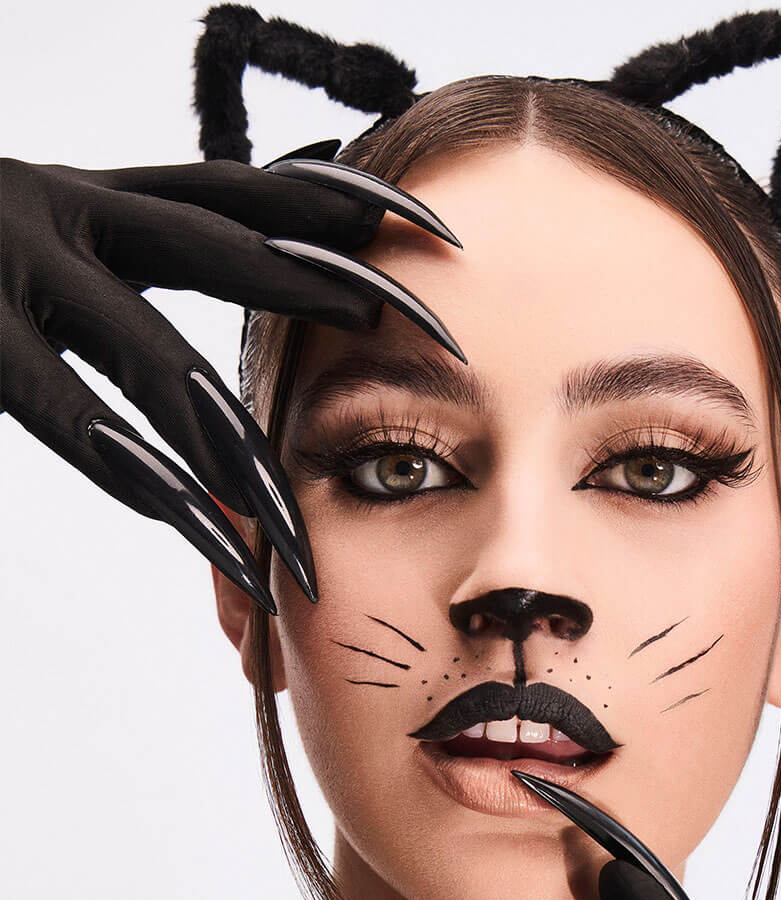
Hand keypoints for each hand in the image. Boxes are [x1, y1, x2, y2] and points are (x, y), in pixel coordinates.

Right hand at [0, 143, 462, 612]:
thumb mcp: (41, 242)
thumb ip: (128, 268)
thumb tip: (215, 350)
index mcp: (89, 193)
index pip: (238, 192)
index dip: (333, 201)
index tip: (424, 226)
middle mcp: (57, 209)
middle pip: (226, 245)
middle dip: (331, 286)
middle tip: (433, 327)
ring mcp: (4, 266)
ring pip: (154, 352)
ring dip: (240, 434)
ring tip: (306, 506)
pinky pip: (64, 412)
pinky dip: (135, 471)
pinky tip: (198, 521)